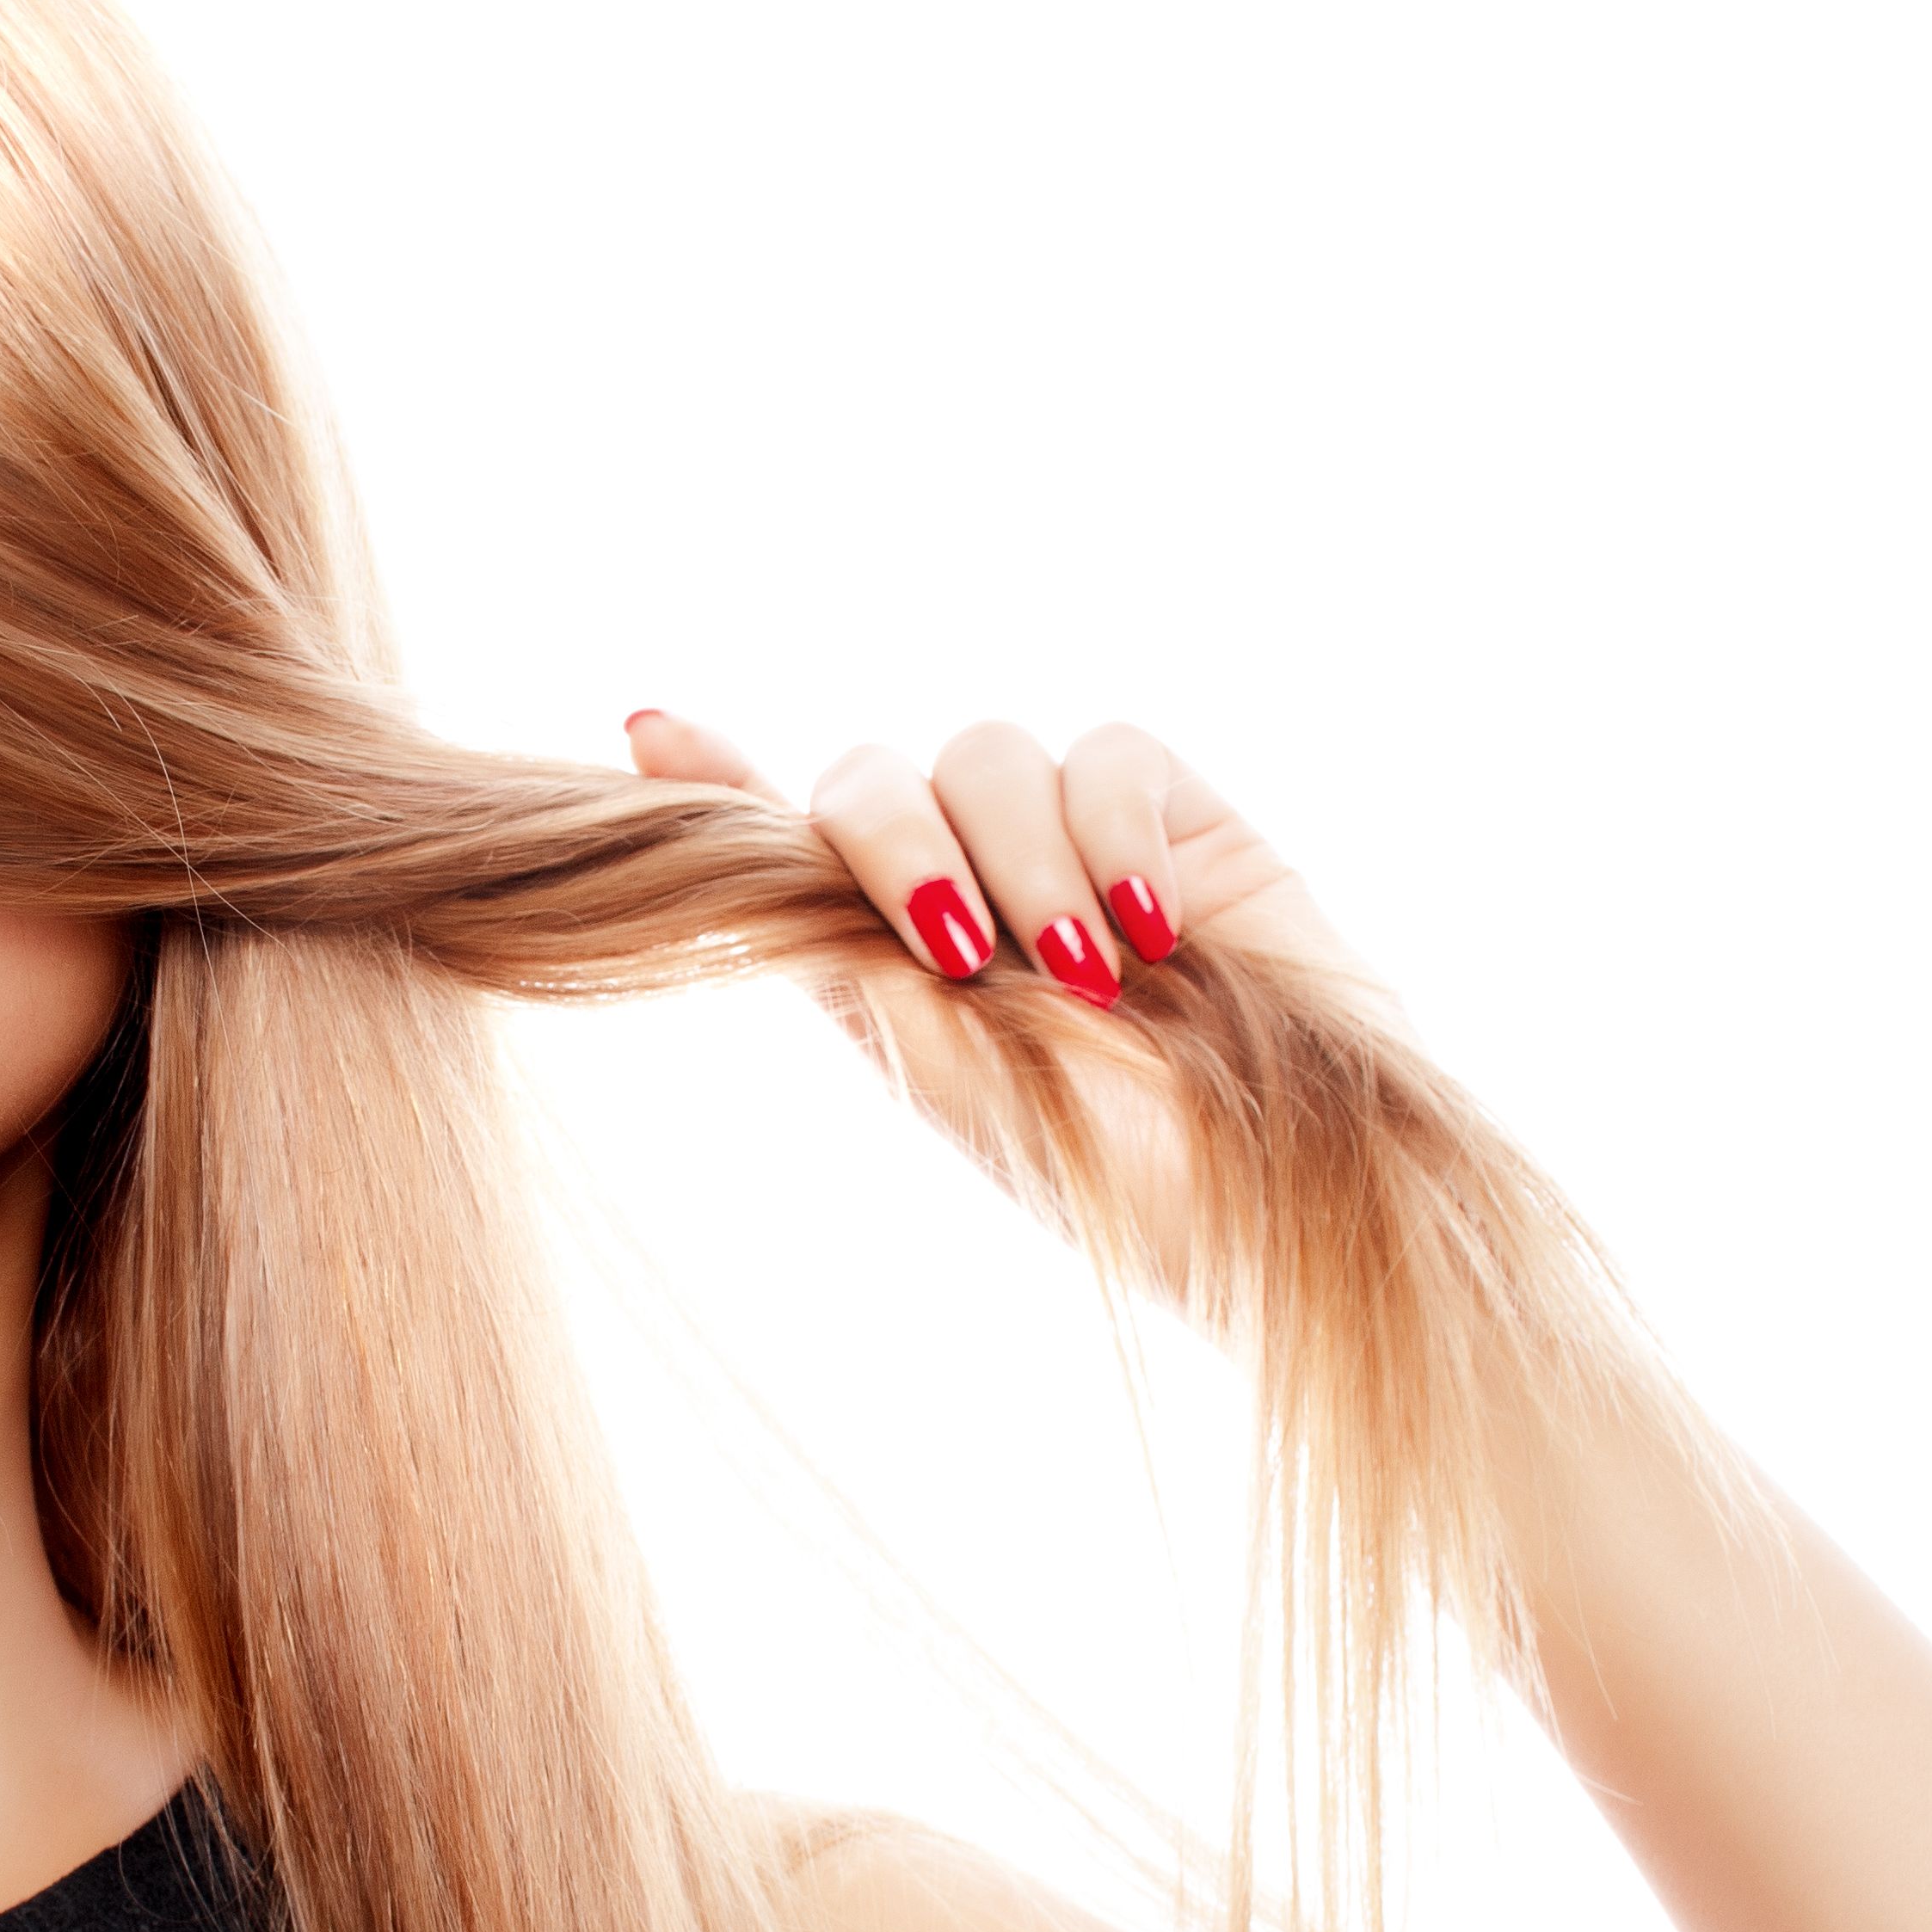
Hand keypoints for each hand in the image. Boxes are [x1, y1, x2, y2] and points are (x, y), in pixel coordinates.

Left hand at [624, 709, 1402, 1290]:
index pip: (784, 848)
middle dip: (895, 844)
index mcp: (888, 962)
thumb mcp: (961, 1086)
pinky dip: (1118, 830)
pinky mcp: (1175, 816)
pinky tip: (1157, 927)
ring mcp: (1069, 845)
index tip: (647, 734)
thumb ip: (857, 977)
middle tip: (954, 946)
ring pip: (989, 756)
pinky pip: (1111, 755)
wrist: (1284, 1196)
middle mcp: (967, 888)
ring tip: (1090, 977)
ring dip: (1023, 858)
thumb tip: (771, 904)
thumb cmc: (1116, 1176)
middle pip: (875, 779)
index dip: (716, 782)